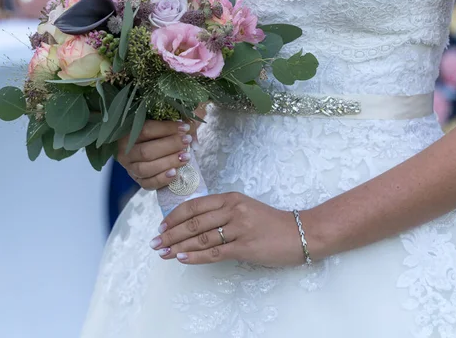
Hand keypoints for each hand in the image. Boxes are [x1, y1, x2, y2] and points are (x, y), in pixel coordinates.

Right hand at [117, 120, 196, 189]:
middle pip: (146, 151)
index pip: (146, 130)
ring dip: (168, 163)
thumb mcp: (165, 121)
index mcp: (127, 133)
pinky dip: (162, 179)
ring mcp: (130, 168)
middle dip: (170, 146)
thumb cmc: (159, 131)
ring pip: (145, 169)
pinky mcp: (137, 180)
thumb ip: (178, 122)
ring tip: (186, 157)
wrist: (150, 146)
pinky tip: (175, 173)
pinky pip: (147, 184)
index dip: (167, 128)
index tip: (185, 127)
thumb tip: (191, 133)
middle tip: (187, 141)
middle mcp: (125, 151)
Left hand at [149, 192, 308, 266]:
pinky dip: (195, 256)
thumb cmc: (270, 223)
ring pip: (201, 237)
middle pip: (193, 222)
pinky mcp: (245, 246)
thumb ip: (221, 212)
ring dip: (178, 246)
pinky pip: (214, 252)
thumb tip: (192, 223)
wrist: (300, 233)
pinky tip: (181, 258)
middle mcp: (233, 210)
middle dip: (170, 233)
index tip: (161, 226)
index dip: (174, 217)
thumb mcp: (245, 208)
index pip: (194, 206)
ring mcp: (239, 227)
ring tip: (163, 253)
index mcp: (230, 198)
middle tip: (155, 242)